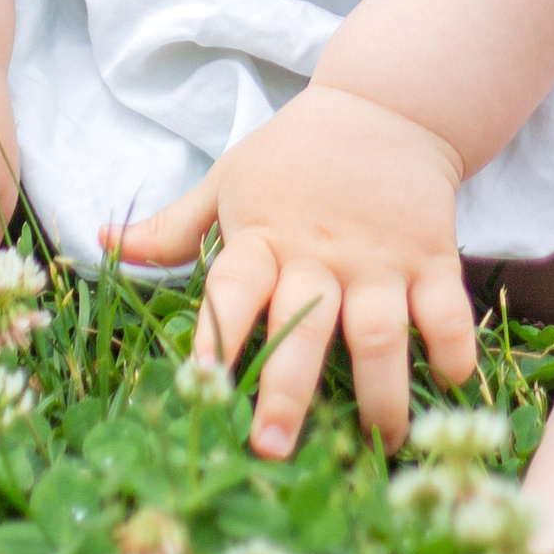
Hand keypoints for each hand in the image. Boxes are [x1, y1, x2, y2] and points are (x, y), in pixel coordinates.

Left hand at [111, 84, 478, 456]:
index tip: (200, 385)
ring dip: (380, 392)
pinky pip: (445, 311)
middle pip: (303, 327)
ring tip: (379, 443)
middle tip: (273, 450)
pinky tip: (453, 385)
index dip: (214, 335)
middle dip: (288, 392)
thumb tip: (101, 243)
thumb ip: (173, 227)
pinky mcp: (431, 257)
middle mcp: (319, 254)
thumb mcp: (229, 179)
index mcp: (263, 238)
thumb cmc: (295, 154)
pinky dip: (452, 350)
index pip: (230, 289)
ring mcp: (379, 260)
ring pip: (380, 332)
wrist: (385, 104)